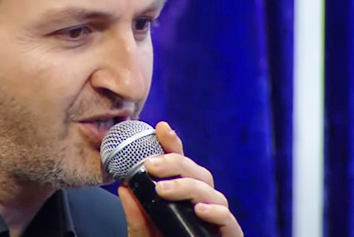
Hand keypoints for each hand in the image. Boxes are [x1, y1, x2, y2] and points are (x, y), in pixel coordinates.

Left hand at [118, 121, 242, 236]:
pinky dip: (214, 212)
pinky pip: (228, 220)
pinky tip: (198, 210)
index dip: (172, 144)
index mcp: (180, 197)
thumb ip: (136, 216)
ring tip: (162, 190)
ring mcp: (216, 219)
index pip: (179, 165)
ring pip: (211, 191)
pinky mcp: (229, 235)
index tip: (160, 127)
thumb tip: (125, 189)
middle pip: (196, 172)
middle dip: (174, 163)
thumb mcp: (144, 235)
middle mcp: (201, 203)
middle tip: (150, 165)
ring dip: (186, 186)